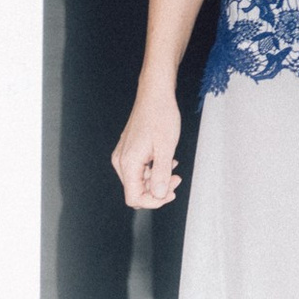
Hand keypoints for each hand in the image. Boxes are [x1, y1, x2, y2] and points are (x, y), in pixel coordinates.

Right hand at [112, 85, 182, 208]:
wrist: (155, 96)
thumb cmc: (161, 116)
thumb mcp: (166, 147)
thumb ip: (161, 173)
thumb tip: (158, 194)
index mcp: (128, 163)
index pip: (133, 197)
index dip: (153, 201)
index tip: (170, 194)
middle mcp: (121, 161)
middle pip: (136, 190)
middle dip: (157, 190)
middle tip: (177, 179)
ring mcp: (124, 156)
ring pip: (139, 180)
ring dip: (157, 179)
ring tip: (174, 168)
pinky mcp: (129, 151)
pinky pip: (140, 169)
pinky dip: (154, 169)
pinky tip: (167, 160)